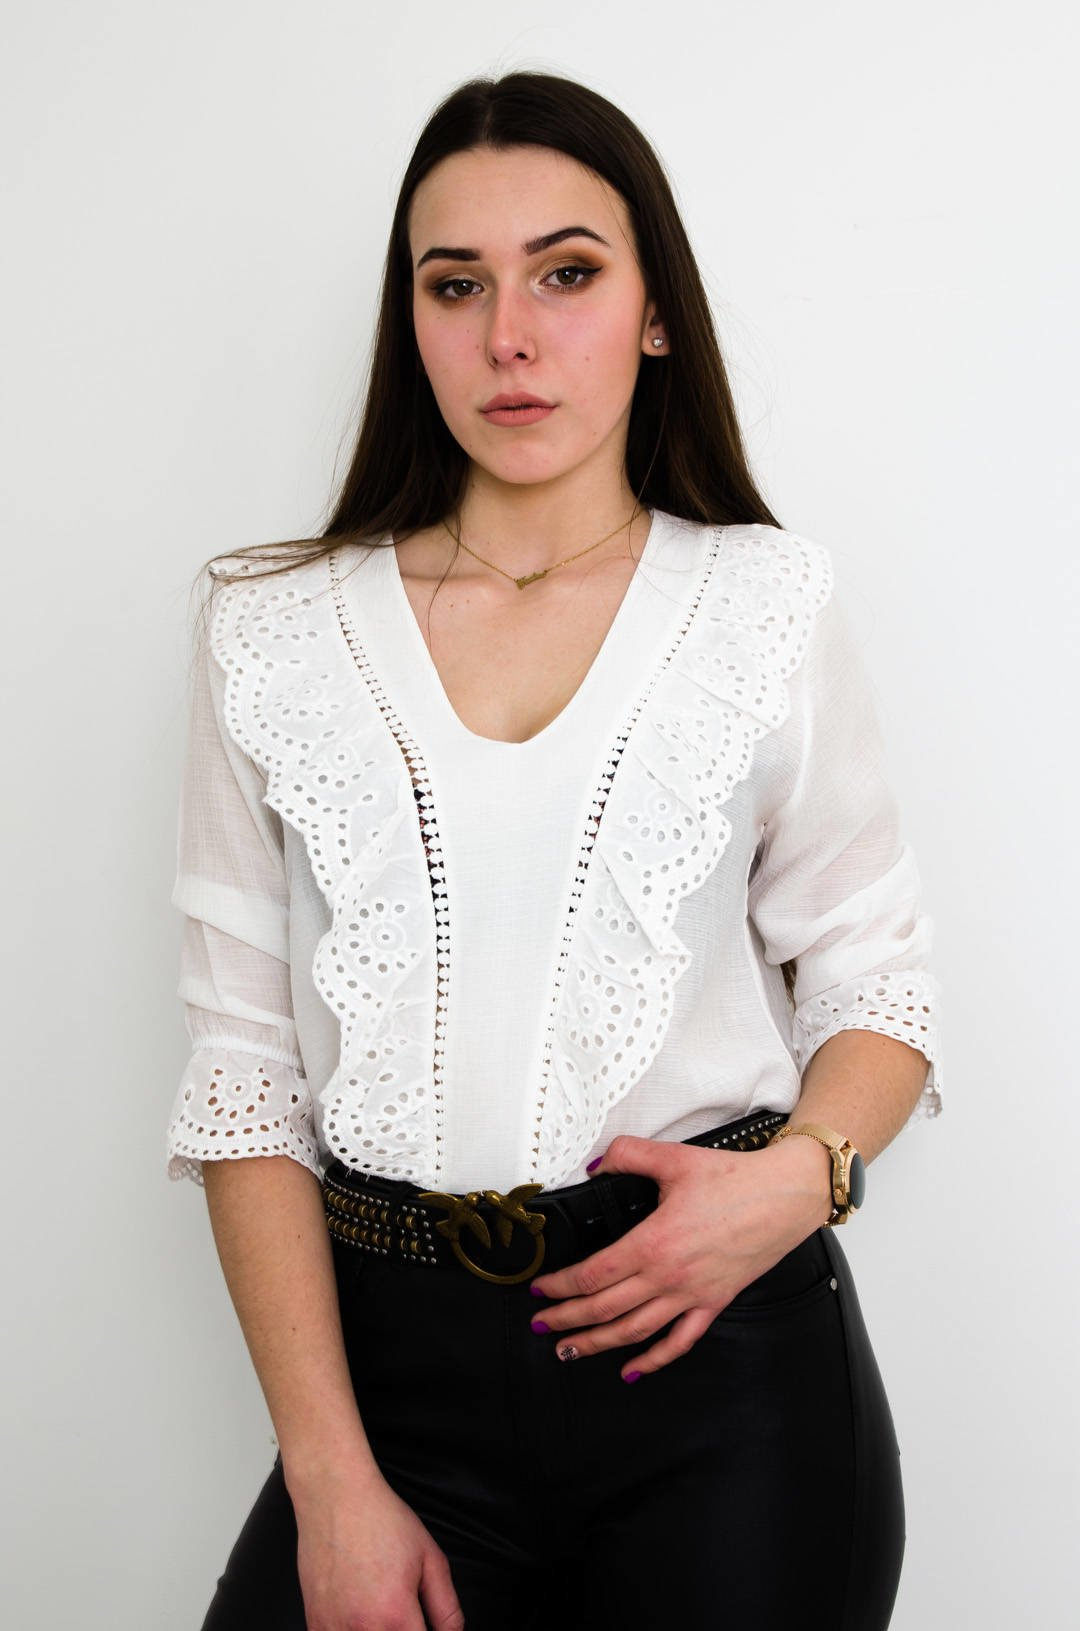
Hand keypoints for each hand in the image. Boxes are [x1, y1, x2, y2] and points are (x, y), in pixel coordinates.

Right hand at [291, 1463, 464, 1630]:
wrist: (336, 1497)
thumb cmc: (381, 1521)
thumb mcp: (430, 1559)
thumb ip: (446, 1609)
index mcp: (395, 1616)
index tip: (425, 1626)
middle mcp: (362, 1630)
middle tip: (407, 1613)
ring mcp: (332, 1629)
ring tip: (379, 1608)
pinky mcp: (314, 1624)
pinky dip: (352, 1630)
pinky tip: (358, 1613)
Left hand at [527, 1132, 833, 1381]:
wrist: (786, 1196)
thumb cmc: (736, 1179)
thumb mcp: (673, 1158)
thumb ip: (627, 1155)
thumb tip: (595, 1164)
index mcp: (653, 1243)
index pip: (593, 1274)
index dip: (560, 1286)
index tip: (541, 1290)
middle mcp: (668, 1277)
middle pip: (605, 1308)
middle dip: (568, 1320)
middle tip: (543, 1326)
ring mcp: (692, 1295)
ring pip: (635, 1331)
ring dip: (598, 1344)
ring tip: (571, 1350)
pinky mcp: (714, 1302)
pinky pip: (679, 1341)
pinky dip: (654, 1360)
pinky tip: (633, 1369)